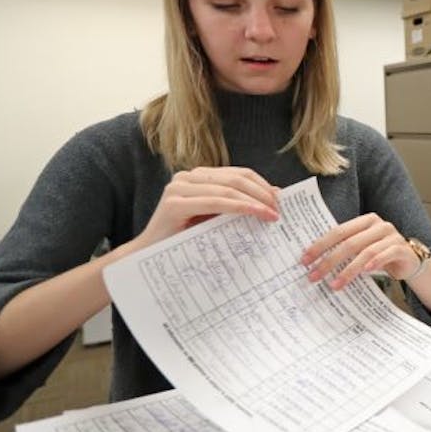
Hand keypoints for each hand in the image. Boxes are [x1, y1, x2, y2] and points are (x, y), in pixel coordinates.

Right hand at [136, 167, 278, 249]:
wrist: (150, 258)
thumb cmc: (186, 240)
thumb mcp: (217, 219)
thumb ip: (239, 205)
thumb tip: (276, 195)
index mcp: (198, 177)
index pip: (238, 174)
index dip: (262, 184)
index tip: (281, 200)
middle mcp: (187, 177)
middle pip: (236, 178)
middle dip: (262, 192)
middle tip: (280, 208)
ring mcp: (179, 188)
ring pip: (228, 188)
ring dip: (255, 200)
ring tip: (272, 214)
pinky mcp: (174, 203)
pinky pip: (216, 202)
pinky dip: (239, 207)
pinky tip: (256, 213)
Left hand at [301, 213, 417, 290]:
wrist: (410, 262)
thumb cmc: (381, 255)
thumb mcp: (362, 249)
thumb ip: (345, 249)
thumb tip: (314, 262)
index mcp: (365, 221)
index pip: (338, 231)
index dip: (320, 246)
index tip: (305, 260)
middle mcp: (378, 225)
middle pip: (349, 243)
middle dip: (329, 261)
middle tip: (314, 276)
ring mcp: (392, 235)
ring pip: (365, 252)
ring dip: (348, 270)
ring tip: (335, 284)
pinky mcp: (402, 248)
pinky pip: (385, 255)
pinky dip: (374, 263)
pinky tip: (364, 273)